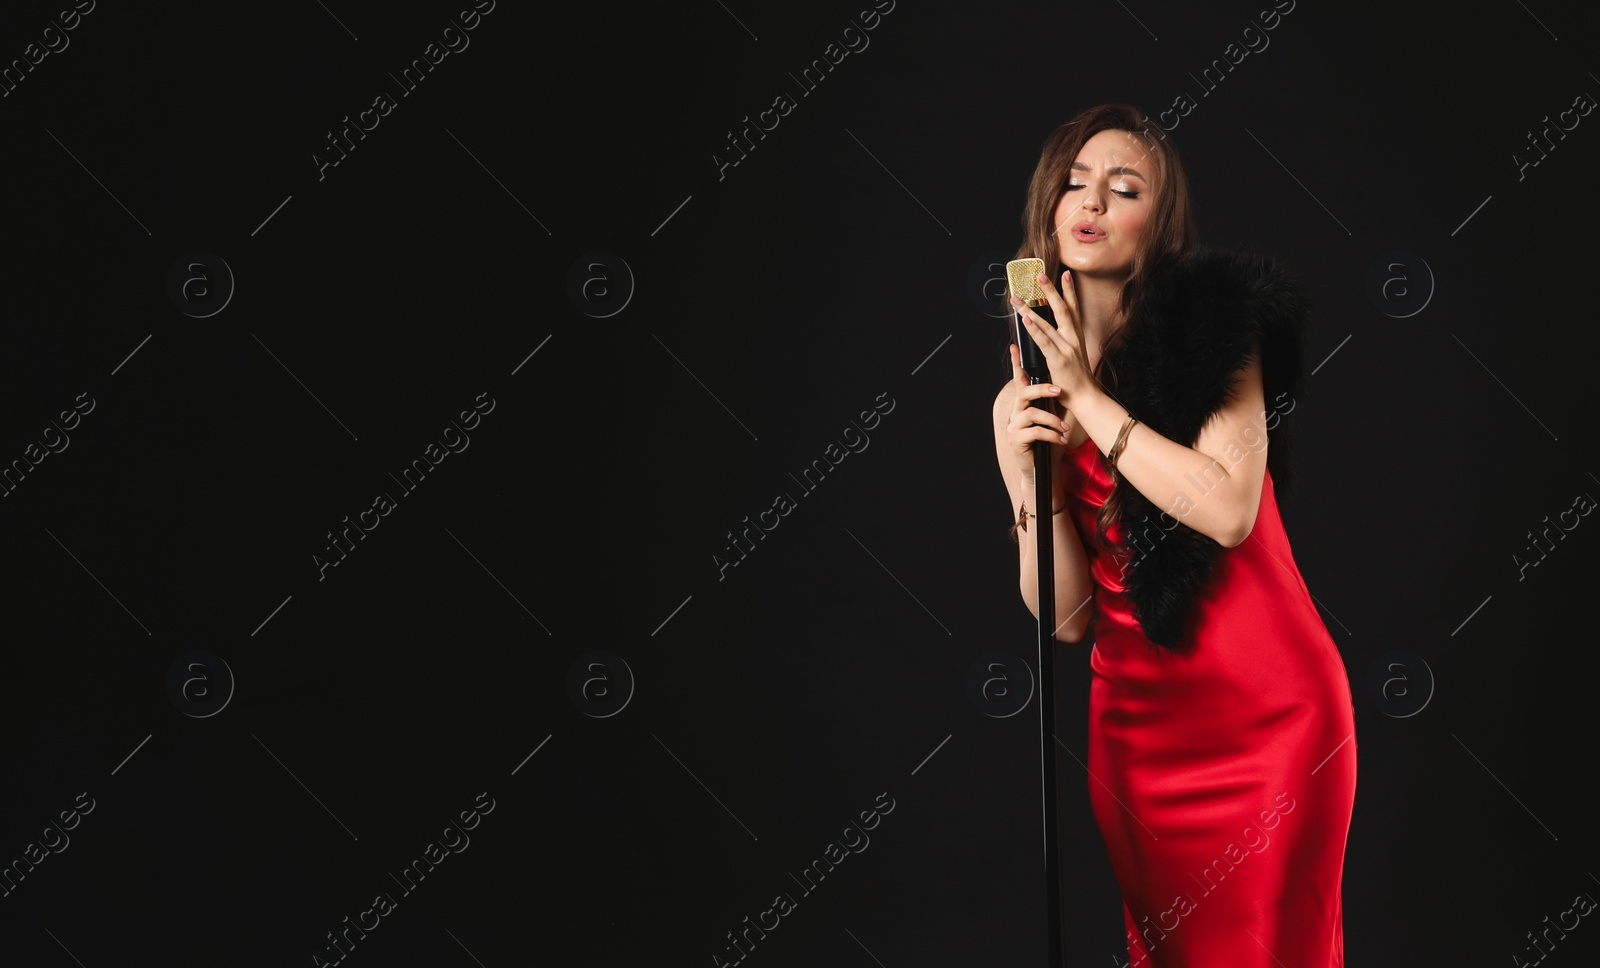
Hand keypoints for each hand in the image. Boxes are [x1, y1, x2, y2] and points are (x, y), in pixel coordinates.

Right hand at [1007, 344, 1071, 507]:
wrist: (1045, 470)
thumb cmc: (1050, 443)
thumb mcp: (1055, 419)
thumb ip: (1054, 402)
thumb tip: (1063, 382)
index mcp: (1024, 405)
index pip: (1019, 381)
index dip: (1016, 364)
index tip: (1015, 347)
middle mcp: (1016, 413)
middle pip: (1024, 393)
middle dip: (1041, 390)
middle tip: (1058, 390)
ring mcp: (1014, 427)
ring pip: (1031, 413)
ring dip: (1052, 420)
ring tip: (1064, 429)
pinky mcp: (1016, 440)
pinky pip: (1035, 432)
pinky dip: (1051, 435)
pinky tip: (1060, 440)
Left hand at [1010, 269, 1091, 399]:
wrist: (1086, 397)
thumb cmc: (1076, 379)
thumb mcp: (1074, 355)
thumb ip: (1065, 342)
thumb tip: (1052, 332)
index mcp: (1077, 336)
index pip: (1073, 308)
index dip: (1069, 290)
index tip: (1066, 274)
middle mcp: (1073, 338)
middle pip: (1061, 309)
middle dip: (1050, 291)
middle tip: (1040, 275)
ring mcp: (1066, 348)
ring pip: (1046, 323)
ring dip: (1030, 309)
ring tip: (1018, 298)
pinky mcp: (1058, 359)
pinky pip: (1043, 341)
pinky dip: (1034, 329)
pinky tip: (1026, 319)